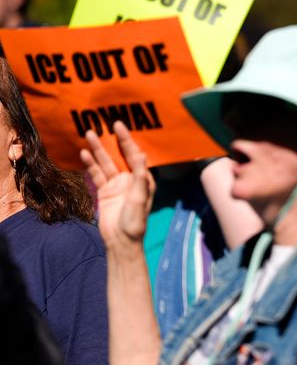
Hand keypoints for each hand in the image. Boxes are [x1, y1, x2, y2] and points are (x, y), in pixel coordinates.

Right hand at [80, 121, 154, 249]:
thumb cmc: (135, 221)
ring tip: (90, 134)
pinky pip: (96, 174)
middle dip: (113, 140)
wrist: (121, 241)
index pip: (135, 155)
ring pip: (106, 162)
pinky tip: (84, 153)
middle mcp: (130, 178)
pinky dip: (90, 164)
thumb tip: (142, 155)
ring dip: (98, 149)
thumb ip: (140, 177)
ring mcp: (116, 184)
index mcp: (143, 178)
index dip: (128, 140)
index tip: (120, 126)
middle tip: (106, 123)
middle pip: (120, 155)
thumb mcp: (140, 198)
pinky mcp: (104, 191)